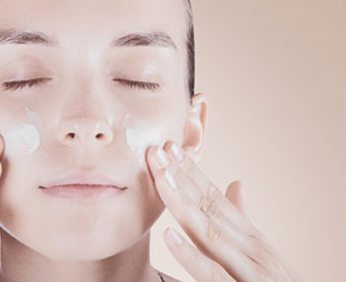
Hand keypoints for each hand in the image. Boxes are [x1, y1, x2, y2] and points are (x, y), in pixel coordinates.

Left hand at [146, 141, 304, 281]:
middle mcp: (250, 248)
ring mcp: (248, 269)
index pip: (215, 198)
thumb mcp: (262, 252)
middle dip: (180, 179)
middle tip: (157, 152)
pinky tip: (168, 235)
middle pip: (209, 208)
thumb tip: (235, 183)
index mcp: (250, 237)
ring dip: (183, 203)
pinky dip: (191, 255)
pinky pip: (213, 274)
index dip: (191, 173)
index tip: (169, 149)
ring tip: (161, 178)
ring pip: (209, 233)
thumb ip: (244, 219)